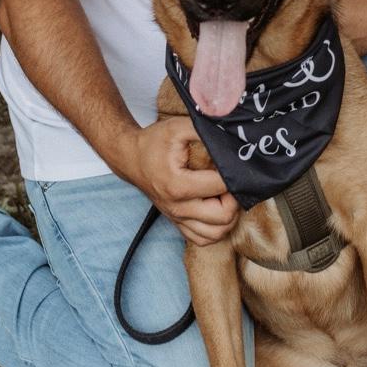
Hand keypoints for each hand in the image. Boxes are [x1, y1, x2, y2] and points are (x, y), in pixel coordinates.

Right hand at [117, 117, 239, 246]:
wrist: (131, 158)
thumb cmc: (155, 142)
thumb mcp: (179, 127)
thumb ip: (205, 131)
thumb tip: (231, 137)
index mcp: (178, 185)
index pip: (221, 186)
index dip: (235, 173)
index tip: (235, 162)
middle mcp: (178, 207)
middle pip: (224, 216)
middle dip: (235, 197)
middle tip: (231, 180)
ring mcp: (177, 218)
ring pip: (217, 233)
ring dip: (229, 215)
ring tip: (225, 194)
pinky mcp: (177, 223)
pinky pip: (203, 239)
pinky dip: (216, 227)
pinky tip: (216, 207)